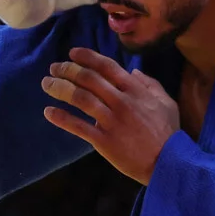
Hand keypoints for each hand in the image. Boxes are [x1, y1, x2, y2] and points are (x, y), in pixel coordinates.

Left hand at [40, 47, 180, 185]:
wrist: (168, 162)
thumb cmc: (168, 132)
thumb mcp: (166, 102)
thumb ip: (150, 84)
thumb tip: (133, 71)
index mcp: (135, 90)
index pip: (106, 66)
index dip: (87, 57)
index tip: (72, 53)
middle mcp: (121, 101)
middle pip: (89, 79)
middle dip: (68, 70)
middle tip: (53, 68)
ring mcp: (111, 121)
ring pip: (80, 99)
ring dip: (60, 88)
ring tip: (46, 84)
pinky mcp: (104, 141)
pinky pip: (79, 127)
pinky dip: (62, 118)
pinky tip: (48, 112)